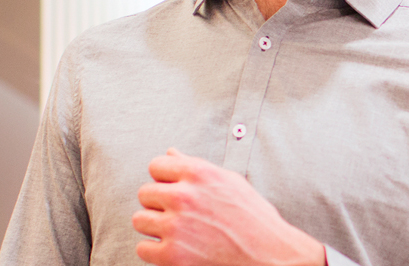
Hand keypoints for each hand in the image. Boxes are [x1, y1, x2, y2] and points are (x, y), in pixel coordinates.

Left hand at [132, 149, 326, 265]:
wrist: (269, 255)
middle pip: (145, 193)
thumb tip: (170, 154)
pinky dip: (155, 252)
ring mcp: (176, 226)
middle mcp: (184, 196)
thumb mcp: (230, 182)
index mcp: (199, 173)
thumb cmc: (254, 219)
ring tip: (176, 233)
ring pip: (139, 220)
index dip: (165, 179)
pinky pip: (143, 249)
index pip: (156, 166)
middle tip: (178, 215)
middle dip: (158, 204)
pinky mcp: (173, 255)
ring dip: (154, 227)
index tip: (173, 191)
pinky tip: (175, 249)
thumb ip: (196, 167)